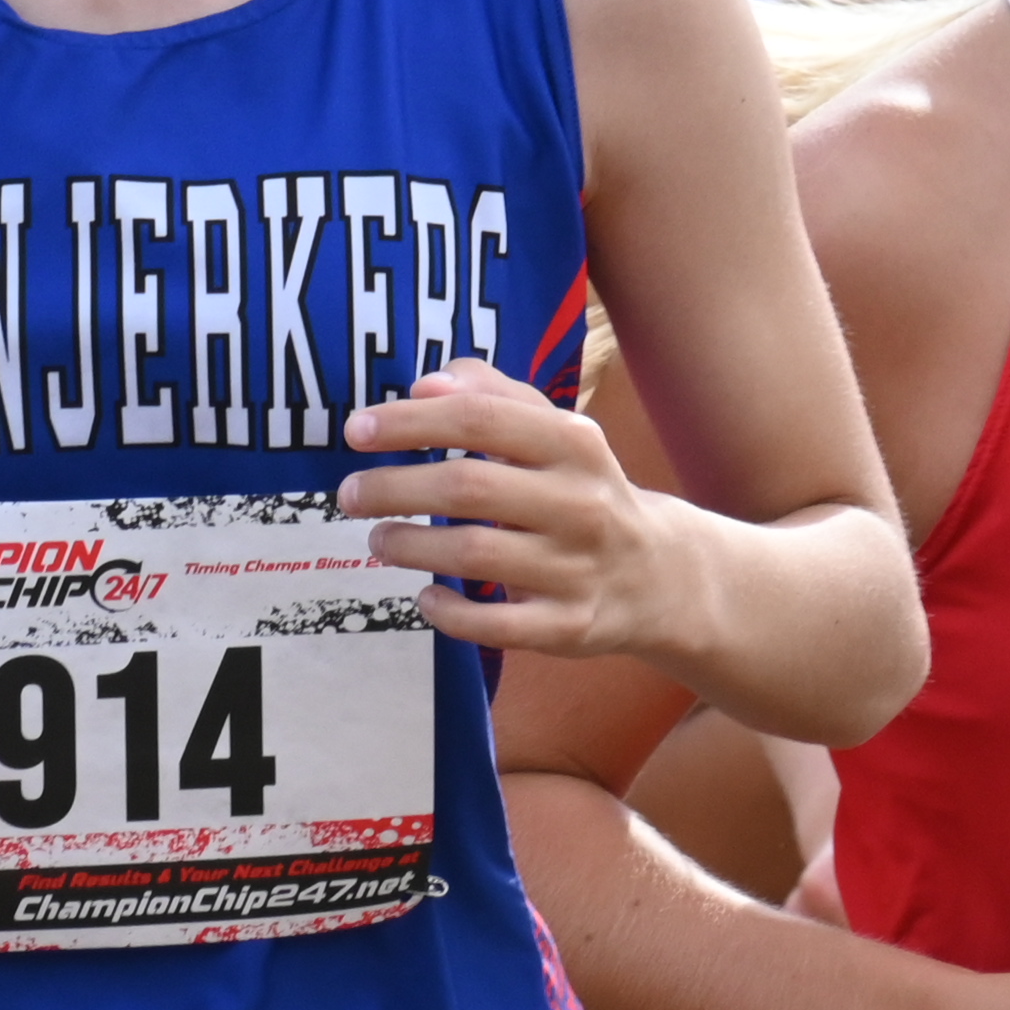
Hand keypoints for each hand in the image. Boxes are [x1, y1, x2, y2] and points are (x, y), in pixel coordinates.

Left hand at [341, 361, 701, 665]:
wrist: (659, 574)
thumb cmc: (583, 491)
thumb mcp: (556, 433)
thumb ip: (493, 396)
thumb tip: (426, 383)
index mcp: (575, 443)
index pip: (480, 419)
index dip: (410, 422)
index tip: (357, 430)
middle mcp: (580, 502)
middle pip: (467, 488)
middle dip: (393, 488)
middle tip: (350, 494)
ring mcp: (576, 568)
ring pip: (473, 556)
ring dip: (409, 546)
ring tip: (378, 540)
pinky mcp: (569, 625)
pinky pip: (494, 626)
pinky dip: (449, 611)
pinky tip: (426, 595)